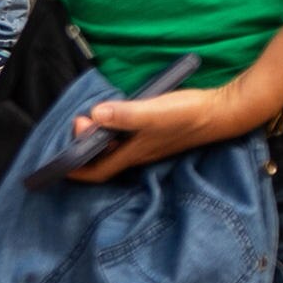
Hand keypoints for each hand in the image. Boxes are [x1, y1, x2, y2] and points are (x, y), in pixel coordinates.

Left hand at [55, 85, 254, 181]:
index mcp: (134, 153)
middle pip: (105, 160)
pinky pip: (128, 140)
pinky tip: (116, 119)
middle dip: (85, 148)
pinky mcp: (160, 134)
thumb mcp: (154, 111)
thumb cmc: (189, 114)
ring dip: (99, 140)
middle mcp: (140, 153)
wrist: (225, 112)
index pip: (98, 170)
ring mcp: (151, 145)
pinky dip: (115, 133)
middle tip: (79, 122)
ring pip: (116, 150)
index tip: (57, 162)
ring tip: (91, 120)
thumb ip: (125, 114)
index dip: (76, 170)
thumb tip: (94, 115)